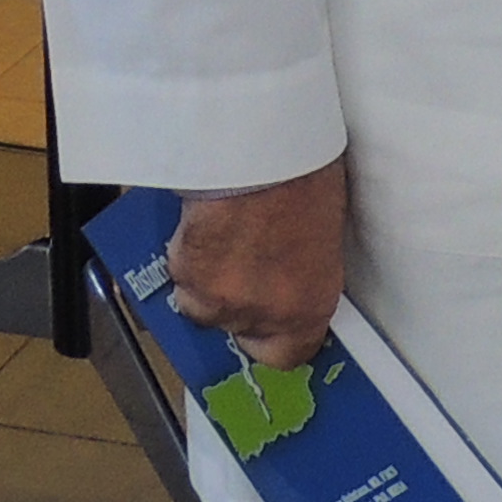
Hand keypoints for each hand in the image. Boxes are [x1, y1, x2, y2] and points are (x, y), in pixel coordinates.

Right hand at [166, 159, 346, 367]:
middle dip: (230, 297)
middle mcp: (263, 312)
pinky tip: (201, 218)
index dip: (270, 337)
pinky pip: (179, 269)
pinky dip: (184, 248)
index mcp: (307, 306)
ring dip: (203, 274)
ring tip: (220, 230)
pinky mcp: (185, 272)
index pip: (287, 353)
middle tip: (239, 257)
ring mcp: (219, 297)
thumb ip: (300, 267)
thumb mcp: (322, 230)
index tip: (265, 322)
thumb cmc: (302, 175)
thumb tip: (289, 268)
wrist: (261, 148)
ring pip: (197, 301)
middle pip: (233, 325)